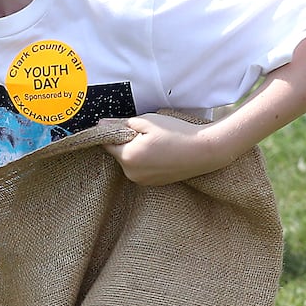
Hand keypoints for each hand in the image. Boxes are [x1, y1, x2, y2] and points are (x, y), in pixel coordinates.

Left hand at [99, 113, 230, 185]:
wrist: (204, 151)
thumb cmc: (176, 133)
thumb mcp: (146, 121)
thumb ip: (121, 123)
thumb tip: (101, 123)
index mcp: (128, 157)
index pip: (107, 143)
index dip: (112, 131)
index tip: (123, 124)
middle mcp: (131, 173)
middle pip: (118, 153)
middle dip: (125, 141)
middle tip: (146, 132)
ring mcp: (142, 181)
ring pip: (129, 161)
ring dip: (135, 151)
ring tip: (156, 142)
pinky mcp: (153, 183)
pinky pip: (140, 169)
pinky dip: (145, 160)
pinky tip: (160, 152)